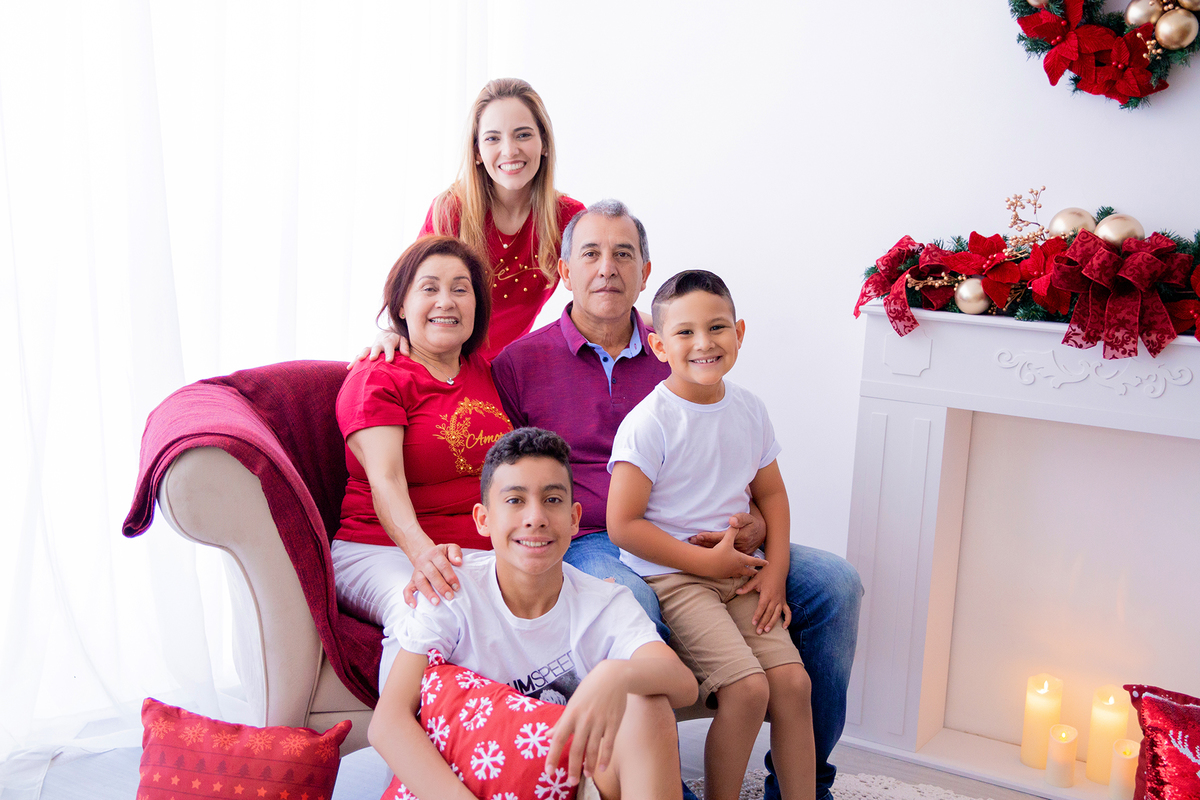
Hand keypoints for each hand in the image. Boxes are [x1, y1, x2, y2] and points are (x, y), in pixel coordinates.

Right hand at [347, 330, 406, 367]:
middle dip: (373, 353)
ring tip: (358, 361)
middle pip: (376, 347)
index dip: (389, 353)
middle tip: (372, 359)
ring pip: (365, 350)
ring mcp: (371, 347)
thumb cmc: (397, 338)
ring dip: (361, 355)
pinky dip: (354, 360)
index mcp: (389, 341)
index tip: (389, 361)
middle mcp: (379, 343)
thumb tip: (406, 354)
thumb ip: (404, 346)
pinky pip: (359, 355)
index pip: (389, 347)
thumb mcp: (403, 339)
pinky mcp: (366, 351)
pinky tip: (349, 368)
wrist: (388, 332)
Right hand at [402, 543, 462, 606]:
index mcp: (435, 554)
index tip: (457, 587)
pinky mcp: (412, 580)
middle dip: (441, 586)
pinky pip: (407, 589)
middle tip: (449, 596)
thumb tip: (458, 562)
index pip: (443, 565)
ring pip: (420, 582)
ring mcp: (416, 572)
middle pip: (432, 574)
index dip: (450, 576)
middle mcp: (424, 563)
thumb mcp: (450, 548)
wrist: (424, 553)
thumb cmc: (441, 554)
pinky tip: (414, 605)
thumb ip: (455, 552)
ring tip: (436, 603)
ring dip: (428, 593)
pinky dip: (409, 597)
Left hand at [544, 661, 626, 786]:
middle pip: (576, 749)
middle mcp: (584, 720)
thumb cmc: (589, 690)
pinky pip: (609, 744)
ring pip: (593, 749)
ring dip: (590, 765)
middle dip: (573, 768)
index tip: (549, 772)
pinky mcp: (613, 723)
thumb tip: (548, 736)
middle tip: (571, 782)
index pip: (558, 739)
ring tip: (587, 776)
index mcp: (571, 714)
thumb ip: (561, 722)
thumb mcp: (573, 703)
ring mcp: (600, 722)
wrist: (612, 677)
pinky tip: (603, 768)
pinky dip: (606, 758)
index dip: (552, 757)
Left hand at [687, 512, 764, 554]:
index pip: (721, 537)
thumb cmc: (751, 523)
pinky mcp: (738, 558)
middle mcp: (740, 547)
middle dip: (704, 543)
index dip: (709, 536)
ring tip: (694, 547)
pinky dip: (713, 554)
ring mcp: (739, 554)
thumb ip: (740, 518)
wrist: (761, 533)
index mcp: (741, 537)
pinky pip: (724, 556)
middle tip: (691, 540)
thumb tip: (732, 521)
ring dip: (707, 550)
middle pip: (718, 546)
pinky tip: (704, 554)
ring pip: (720, 553)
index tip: (698, 535)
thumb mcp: (747, 517)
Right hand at [698, 527, 766, 579]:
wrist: (706, 563)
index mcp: (740, 559)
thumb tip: (735, 522)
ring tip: (744, 574)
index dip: (761, 561)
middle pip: (747, 571)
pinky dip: (732, 575)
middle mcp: (737, 567)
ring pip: (739, 575)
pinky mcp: (721, 576)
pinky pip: (729, 576)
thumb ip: (732, 531)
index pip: (754, 561)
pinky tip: (730, 573)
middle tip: (756, 573)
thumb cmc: (718, 552)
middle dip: (752, 572)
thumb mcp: (727, 540)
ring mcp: (729, 573)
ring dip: (743, 574)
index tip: (767, 563)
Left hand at [737, 565, 790, 633]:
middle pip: (769, 613)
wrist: (778, 568)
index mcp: (767, 593)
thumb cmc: (765, 574)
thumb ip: (746, 587)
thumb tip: (737, 592)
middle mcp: (775, 598)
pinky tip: (784, 627)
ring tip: (766, 630)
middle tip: (758, 631)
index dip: (758, 615)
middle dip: (763, 622)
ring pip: (777, 614)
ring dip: (772, 623)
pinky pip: (787, 612)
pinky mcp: (784, 601)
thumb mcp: (755, 579)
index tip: (753, 622)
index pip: (762, 607)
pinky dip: (787, 620)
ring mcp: (780, 600)